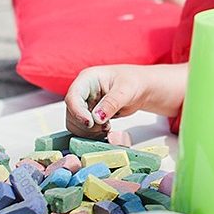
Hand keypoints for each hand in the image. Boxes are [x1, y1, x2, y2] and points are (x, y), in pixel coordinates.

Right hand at [64, 64, 187, 136]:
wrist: (142, 89)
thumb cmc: (135, 82)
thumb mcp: (126, 90)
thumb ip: (111, 103)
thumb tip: (96, 118)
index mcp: (87, 79)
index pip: (73, 97)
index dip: (77, 112)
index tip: (90, 123)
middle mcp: (82, 92)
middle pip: (71, 113)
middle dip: (85, 124)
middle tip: (104, 126)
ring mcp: (85, 104)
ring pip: (75, 124)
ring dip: (89, 131)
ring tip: (107, 126)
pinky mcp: (89, 116)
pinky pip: (83, 130)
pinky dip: (93, 134)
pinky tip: (106, 129)